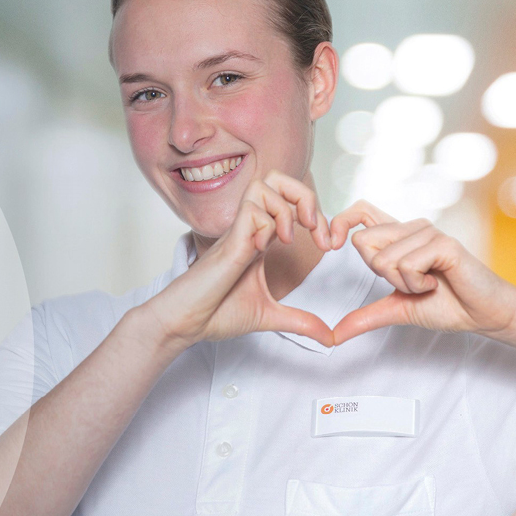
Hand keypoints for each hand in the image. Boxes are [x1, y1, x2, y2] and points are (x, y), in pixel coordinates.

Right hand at [142, 170, 335, 348]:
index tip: (328, 246)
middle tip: (315, 228)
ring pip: (264, 184)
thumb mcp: (269, 315)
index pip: (290, 202)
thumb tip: (330, 337)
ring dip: (287, 207)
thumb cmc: (216, 313)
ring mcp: (239, 232)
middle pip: (277, 179)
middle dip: (304, 195)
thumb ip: (301, 321)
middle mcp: (250, 228)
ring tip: (289, 239)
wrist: (186, 324)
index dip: (317, 215)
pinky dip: (267, 224)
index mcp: (261, 238)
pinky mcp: (229, 242)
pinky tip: (262, 250)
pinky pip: (252, 210)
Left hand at [327, 199, 515, 344]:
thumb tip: (334, 334)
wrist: (484, 314)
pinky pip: (406, 265)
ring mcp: (428, 232)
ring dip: (404, 284)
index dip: (339, 223)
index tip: (330, 245)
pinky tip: (438, 282)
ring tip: (429, 284)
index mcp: (398, 237)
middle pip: (363, 242)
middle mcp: (411, 228)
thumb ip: (365, 317)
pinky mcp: (443, 244)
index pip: (360, 211)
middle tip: (412, 282)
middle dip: (381, 275)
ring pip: (383, 259)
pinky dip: (417, 284)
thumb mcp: (397, 310)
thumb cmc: (447, 305)